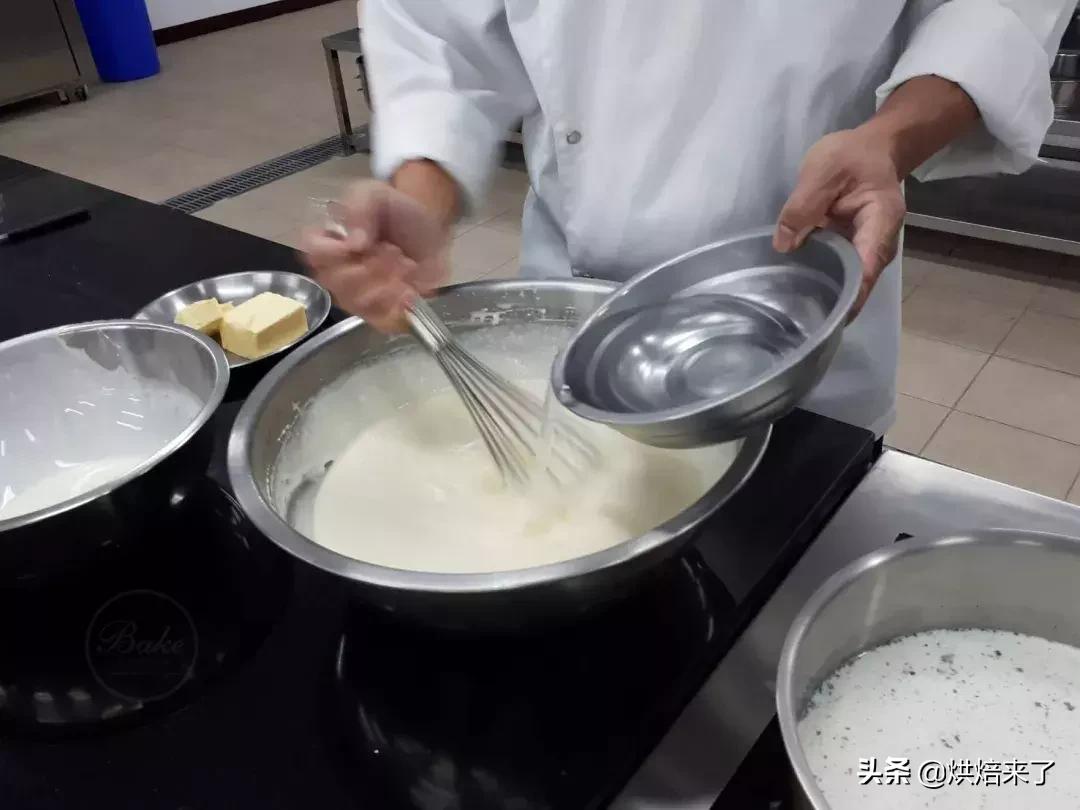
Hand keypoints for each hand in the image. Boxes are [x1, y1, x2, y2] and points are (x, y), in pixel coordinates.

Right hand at [301, 179, 450, 332]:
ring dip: (387, 282)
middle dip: (370, 267)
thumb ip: (360, 207)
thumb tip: (354, 243)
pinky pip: (382, 321)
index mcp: (327, 243)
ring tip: (405, 263)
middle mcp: (338, 274)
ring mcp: (359, 298)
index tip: (362, 243)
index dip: (333, 252)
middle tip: (392, 250)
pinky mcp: (384, 313)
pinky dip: (398, 306)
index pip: (312, 254)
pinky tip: (410, 289)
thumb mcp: (375, 193)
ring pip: (360, 303)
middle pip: (337, 283)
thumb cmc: (396, 210)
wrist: (431, 228)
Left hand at [773, 128, 906, 317]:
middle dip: (833, 304)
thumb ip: (802, 206)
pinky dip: (822, 283)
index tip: (825, 316)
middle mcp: (879, 245)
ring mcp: (866, 251)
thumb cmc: (852, 156)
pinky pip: (839, 273)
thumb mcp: (822, 170)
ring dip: (826, 297)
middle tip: (798, 324)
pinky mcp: (852, 252)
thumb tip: (782, 246)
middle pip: (859, 284)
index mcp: (880, 223)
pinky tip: (795, 295)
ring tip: (794, 317)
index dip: (848, 295)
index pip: (866, 268)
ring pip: (849, 283)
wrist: (871, 149)